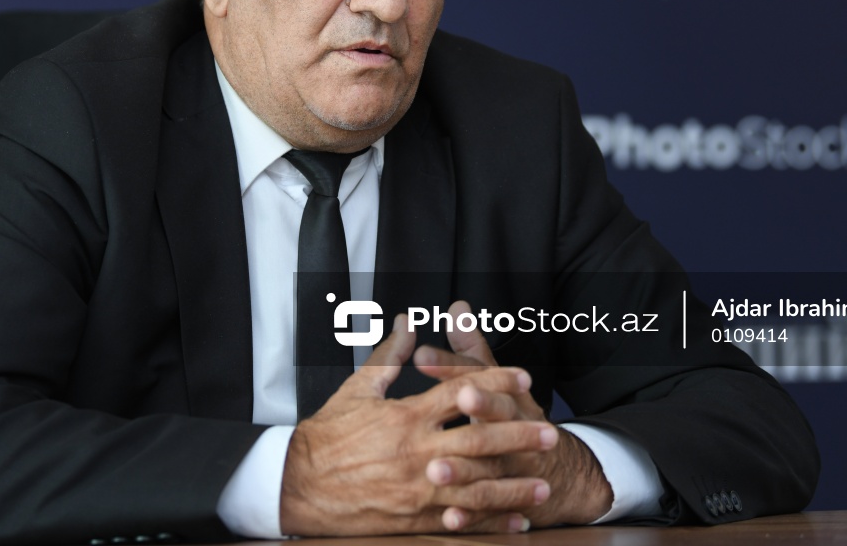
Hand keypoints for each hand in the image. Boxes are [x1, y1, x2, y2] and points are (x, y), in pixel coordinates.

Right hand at [279, 313, 556, 535]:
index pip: (460, 394)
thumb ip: (389, 356)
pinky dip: (490, 523)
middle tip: (549, 433)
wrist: (297, 484)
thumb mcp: (357, 389)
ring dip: (513, 485)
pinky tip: (516, 523)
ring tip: (543, 483)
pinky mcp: (412, 517)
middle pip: (478, 439)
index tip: (523, 379)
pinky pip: (459, 521)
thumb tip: (408, 323)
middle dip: (517, 435)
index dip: (495, 384)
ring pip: (476, 486)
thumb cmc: (327, 436)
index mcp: (406, 416)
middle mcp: (416, 452)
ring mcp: (417, 488)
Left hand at [412, 301, 614, 528]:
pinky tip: (450, 518)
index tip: (421, 355)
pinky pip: (488, 512)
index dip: (453, 365)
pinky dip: (470, 517)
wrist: (562, 473)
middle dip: (478, 408)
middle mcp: (513, 433)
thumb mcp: (501, 383)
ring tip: (436, 469)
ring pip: (490, 469)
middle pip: (496, 418)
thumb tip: (457, 308)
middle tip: (454, 402)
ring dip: (464, 470)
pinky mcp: (507, 503)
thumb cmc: (519, 419)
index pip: (480, 376)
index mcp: (507, 399)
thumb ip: (473, 350)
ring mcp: (512, 470)